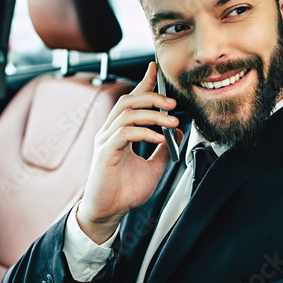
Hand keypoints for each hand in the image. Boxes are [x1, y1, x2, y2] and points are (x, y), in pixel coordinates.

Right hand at [77, 62, 181, 242]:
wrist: (109, 213)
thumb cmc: (125, 192)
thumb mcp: (153, 168)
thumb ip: (164, 150)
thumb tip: (177, 132)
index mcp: (119, 132)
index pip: (131, 101)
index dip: (143, 83)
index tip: (155, 69)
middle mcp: (110, 132)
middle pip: (128, 101)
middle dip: (151, 96)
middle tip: (173, 103)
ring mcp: (105, 141)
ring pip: (127, 114)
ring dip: (152, 114)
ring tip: (171, 120)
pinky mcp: (105, 153)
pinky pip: (124, 134)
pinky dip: (144, 132)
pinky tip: (158, 139)